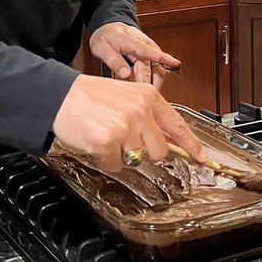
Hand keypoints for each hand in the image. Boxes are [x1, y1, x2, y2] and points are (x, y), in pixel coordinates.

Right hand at [51, 75, 204, 171]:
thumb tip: (167, 140)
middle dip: (144, 152)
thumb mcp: (125, 96)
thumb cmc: (89, 96)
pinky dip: (104, 160)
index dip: (191, 145)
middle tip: (125, 141)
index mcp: (147, 97)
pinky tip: (96, 142)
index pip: (176, 125)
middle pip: (158, 150)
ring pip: (136, 159)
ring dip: (121, 154)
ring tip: (105, 135)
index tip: (201, 158)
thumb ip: (147, 116)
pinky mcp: (108, 142)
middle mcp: (140, 111)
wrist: (60, 96)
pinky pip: (115, 165)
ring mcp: (125, 127)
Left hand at [89, 22, 179, 90]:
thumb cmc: (106, 36)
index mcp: (132, 42)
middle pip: (155, 67)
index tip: (175, 63)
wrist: (109, 28)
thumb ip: (113, 60)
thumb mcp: (101, 47)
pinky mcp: (151, 56)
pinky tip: (145, 88)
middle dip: (152, 83)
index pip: (149, 51)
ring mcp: (150, 50)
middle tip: (144, 97)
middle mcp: (145, 45)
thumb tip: (125, 73)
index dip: (163, 58)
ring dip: (155, 83)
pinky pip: (156, 70)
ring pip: (158, 70)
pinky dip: (152, 80)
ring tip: (146, 95)